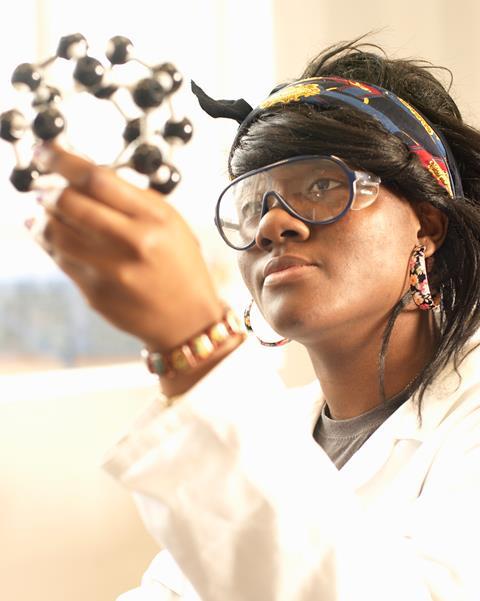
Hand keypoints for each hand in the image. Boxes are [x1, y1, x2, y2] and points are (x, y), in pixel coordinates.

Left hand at [35, 143, 224, 352]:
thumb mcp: (173, 224)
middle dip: (49, 188)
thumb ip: (135, 199)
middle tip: (44, 186)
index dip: (63, 161)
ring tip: (43, 210)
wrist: (187, 319)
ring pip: (56, 231)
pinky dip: (50, 242)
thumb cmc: (182, 268)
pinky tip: (51, 235)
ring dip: (43, 215)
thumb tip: (87, 177)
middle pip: (70, 202)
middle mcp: (133, 242)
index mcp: (155, 219)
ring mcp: (111, 270)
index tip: (47, 152)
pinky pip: (61, 259)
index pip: (97, 178)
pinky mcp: (95, 292)